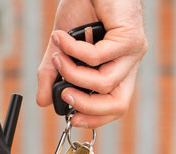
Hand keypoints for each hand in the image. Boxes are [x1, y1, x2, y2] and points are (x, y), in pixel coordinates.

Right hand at [36, 0, 146, 127]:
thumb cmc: (81, 11)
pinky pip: (97, 58)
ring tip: (56, 57)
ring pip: (104, 83)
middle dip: (88, 107)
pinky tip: (61, 37)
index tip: (72, 119)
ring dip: (72, 73)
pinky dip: (72, 50)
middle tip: (64, 95)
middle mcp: (128, 64)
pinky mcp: (130, 37)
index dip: (95, 118)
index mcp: (117, 70)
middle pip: (119, 103)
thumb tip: (42, 102)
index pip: (114, 106)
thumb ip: (52, 75)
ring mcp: (133, 52)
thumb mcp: (61, 50)